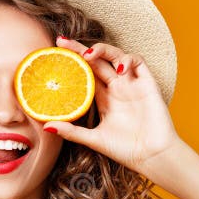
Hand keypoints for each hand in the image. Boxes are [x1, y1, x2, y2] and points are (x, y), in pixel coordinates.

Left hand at [45, 36, 181, 176]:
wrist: (152, 157)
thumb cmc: (125, 150)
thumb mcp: (94, 140)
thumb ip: (71, 132)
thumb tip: (46, 127)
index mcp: (103, 98)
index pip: (85, 73)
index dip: (71, 62)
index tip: (54, 54)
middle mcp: (116, 88)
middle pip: (96, 61)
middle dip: (79, 49)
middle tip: (62, 42)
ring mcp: (131, 84)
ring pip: (115, 56)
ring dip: (103, 50)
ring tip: (88, 54)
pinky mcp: (147, 83)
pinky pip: (138, 62)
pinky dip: (127, 60)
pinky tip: (119, 69)